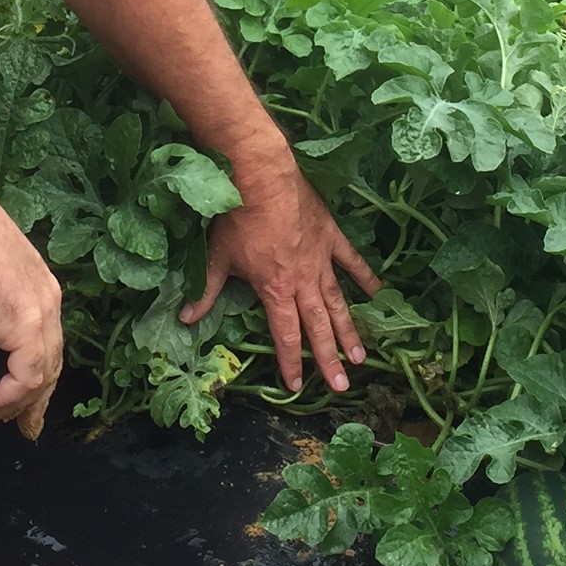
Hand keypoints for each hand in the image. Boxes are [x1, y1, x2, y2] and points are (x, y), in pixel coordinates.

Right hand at [0, 203, 62, 430]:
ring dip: (18, 402)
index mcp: (41, 290)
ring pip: (43, 374)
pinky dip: (8, 395)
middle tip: (20, 425)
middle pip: (52, 363)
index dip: (35, 373)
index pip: (47, 342)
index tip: (17, 397)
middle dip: (35, 399)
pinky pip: (27, 377)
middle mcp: (50, 303)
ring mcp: (41, 315)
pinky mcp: (26, 327)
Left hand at [178, 159, 379, 393]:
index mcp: (275, 290)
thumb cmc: (238, 219)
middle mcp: (303, 281)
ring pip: (338, 302)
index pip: (284, 334)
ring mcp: (321, 259)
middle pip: (317, 326)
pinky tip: (380, 295)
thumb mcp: (217, 257)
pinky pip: (352, 261)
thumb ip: (206, 292)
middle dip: (328, 359)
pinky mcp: (331, 236)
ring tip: (361, 357)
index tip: (296, 385)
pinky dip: (366, 278)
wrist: (263, 178)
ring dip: (349, 330)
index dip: (289, 361)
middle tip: (341, 386)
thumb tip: (185, 319)